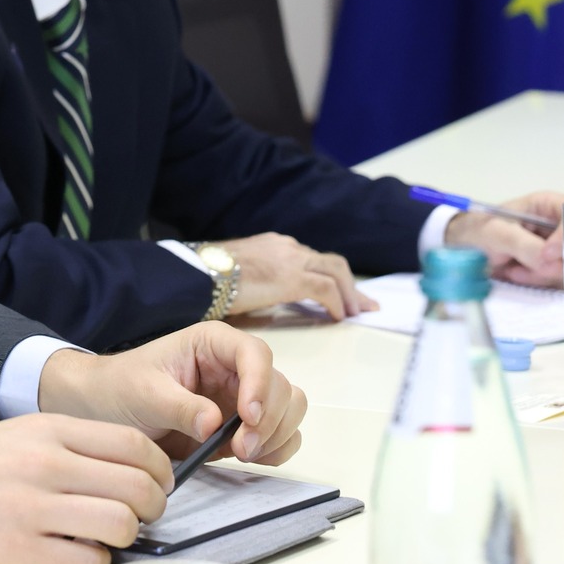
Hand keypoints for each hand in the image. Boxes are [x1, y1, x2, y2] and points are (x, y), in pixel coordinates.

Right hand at [0, 414, 170, 563]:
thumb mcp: (14, 437)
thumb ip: (69, 450)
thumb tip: (127, 475)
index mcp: (45, 430)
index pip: (133, 444)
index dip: (160, 470)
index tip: (157, 485)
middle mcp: (43, 465)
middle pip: (136, 487)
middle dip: (150, 509)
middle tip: (137, 519)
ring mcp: (32, 512)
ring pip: (120, 526)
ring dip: (122, 540)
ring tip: (101, 541)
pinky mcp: (21, 557)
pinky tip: (71, 559)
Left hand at [36, 322, 306, 465]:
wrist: (106, 410)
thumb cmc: (122, 388)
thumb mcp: (145, 393)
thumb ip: (180, 406)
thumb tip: (214, 425)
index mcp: (212, 343)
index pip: (254, 353)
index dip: (260, 383)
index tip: (248, 417)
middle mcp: (234, 366)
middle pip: (279, 384)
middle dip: (269, 418)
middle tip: (241, 448)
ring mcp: (242, 396)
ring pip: (288, 408)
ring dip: (277, 434)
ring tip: (243, 454)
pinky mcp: (243, 425)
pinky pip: (280, 433)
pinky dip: (276, 447)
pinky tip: (251, 458)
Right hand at [221, 231, 374, 318]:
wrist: (201, 271)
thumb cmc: (210, 277)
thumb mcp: (241, 274)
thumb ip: (260, 281)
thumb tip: (267, 297)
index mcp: (276, 246)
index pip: (313, 259)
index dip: (332, 277)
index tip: (342, 293)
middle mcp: (288, 247)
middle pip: (332, 263)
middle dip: (351, 285)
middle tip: (362, 305)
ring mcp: (291, 259)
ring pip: (335, 272)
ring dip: (349, 294)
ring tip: (355, 313)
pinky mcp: (292, 277)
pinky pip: (326, 289)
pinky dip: (336, 303)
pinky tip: (337, 317)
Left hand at [443, 190, 563, 286]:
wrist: (464, 251)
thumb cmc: (478, 232)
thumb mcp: (496, 234)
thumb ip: (524, 244)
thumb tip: (550, 260)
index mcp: (548, 205)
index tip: (548, 253)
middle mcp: (561, 224)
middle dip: (562, 259)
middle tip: (535, 266)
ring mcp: (561, 247)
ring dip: (544, 273)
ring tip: (514, 268)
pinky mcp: (556, 267)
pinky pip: (562, 280)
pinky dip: (539, 281)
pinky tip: (517, 274)